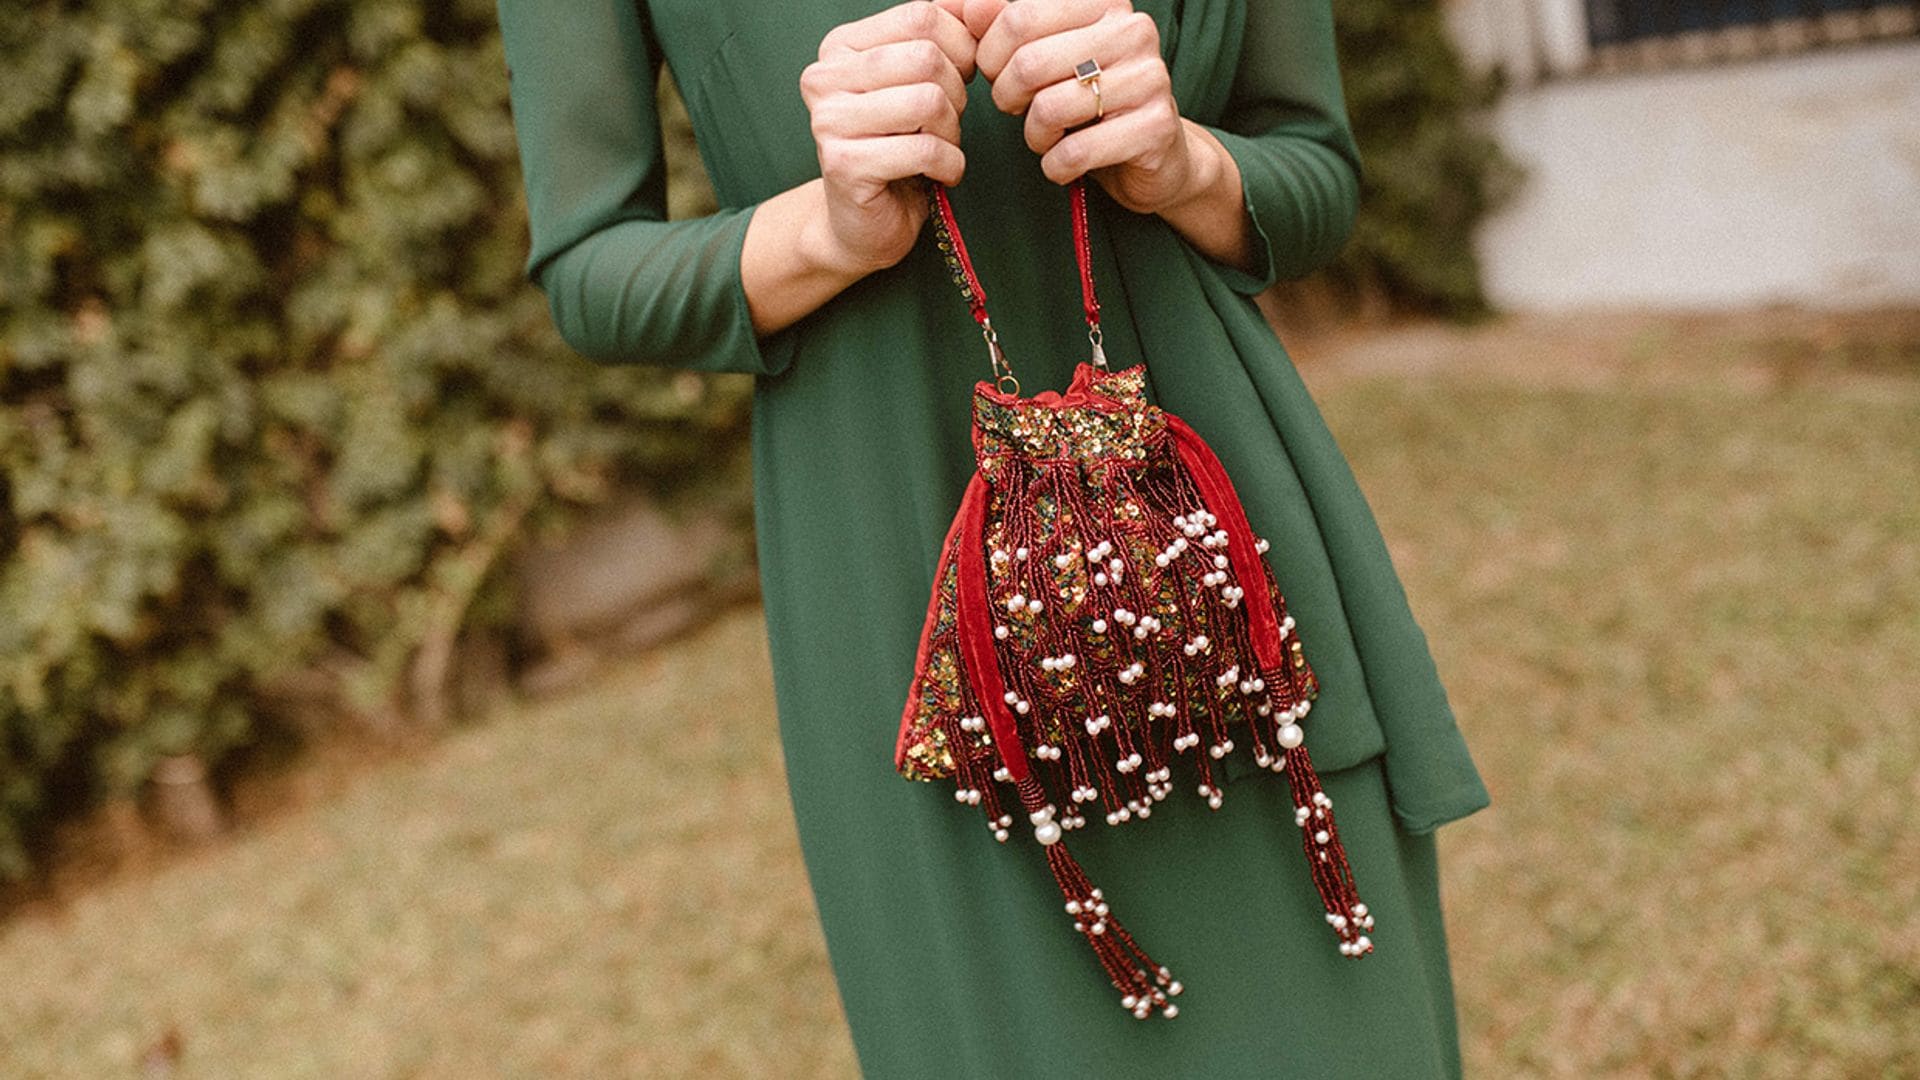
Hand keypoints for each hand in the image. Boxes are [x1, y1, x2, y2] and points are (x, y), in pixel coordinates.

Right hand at [799, 1, 977, 276]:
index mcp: (842, 46)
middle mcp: (824, 77)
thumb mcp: (923, 82)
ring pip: (929, 101)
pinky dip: (950, 165)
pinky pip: (926, 149)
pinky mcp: (844, 164)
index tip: (958, 82)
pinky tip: (939, 174)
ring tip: (940, 148)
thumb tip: (990, 0)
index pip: (922, 14)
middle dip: (957, 94)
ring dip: (953, 132)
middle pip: (927, 57)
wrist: (861, 225)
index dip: (961, 48)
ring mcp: (829, 121)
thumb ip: (950, 34)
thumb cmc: (899, 147)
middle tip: (947, 124)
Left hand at [965, 0, 1208, 215]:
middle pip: (1029, 62)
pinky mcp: (1155, 128)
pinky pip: (1075, 152)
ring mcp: (1149, 78)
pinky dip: (1056, 166)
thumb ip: (999, 24)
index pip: (1017, 16)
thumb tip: (958, 5)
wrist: (1153, 153)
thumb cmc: (1085, 97)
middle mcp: (1132, 29)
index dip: (990, 55)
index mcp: (1102, 1)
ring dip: (1033, 135)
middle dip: (1007, 97)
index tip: (999, 75)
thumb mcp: (1041, 54)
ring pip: (1050, 108)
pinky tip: (1065, 163)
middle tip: (1017, 110)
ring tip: (1046, 136)